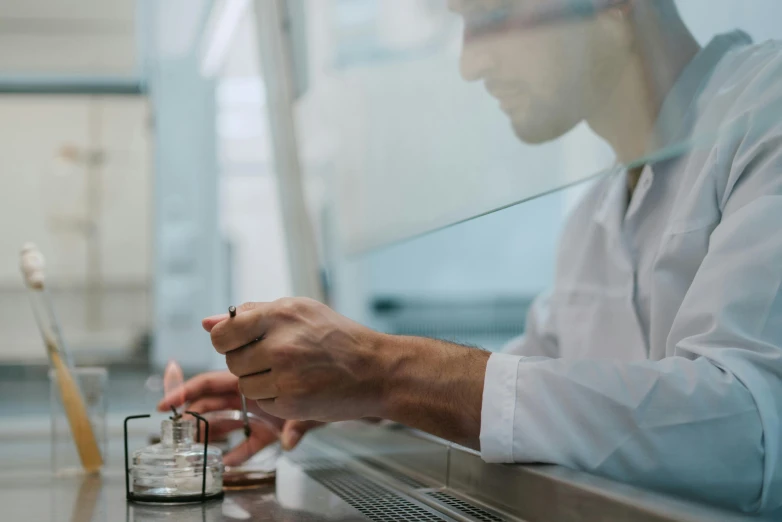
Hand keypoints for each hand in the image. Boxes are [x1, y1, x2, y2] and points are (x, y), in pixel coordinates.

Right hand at [157, 371, 321, 463]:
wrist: (352, 386)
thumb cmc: (331, 377)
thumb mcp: (313, 393)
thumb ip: (298, 419)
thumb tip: (290, 444)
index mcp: (253, 374)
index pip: (212, 381)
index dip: (187, 391)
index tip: (166, 404)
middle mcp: (253, 392)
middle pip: (213, 403)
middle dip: (193, 416)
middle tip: (176, 432)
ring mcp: (260, 410)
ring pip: (226, 423)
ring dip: (210, 435)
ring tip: (194, 450)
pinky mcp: (271, 428)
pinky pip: (248, 443)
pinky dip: (237, 454)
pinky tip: (226, 465)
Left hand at [204, 298, 393, 422]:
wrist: (376, 369)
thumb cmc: (339, 337)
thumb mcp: (300, 310)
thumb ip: (252, 313)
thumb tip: (208, 322)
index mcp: (279, 315)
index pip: (223, 333)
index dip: (227, 340)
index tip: (241, 343)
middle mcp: (280, 344)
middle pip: (232, 361)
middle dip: (247, 362)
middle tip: (276, 358)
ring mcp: (286, 375)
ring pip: (245, 384)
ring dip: (260, 382)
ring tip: (290, 373)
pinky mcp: (292, 402)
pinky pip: (262, 403)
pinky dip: (275, 398)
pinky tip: (298, 387)